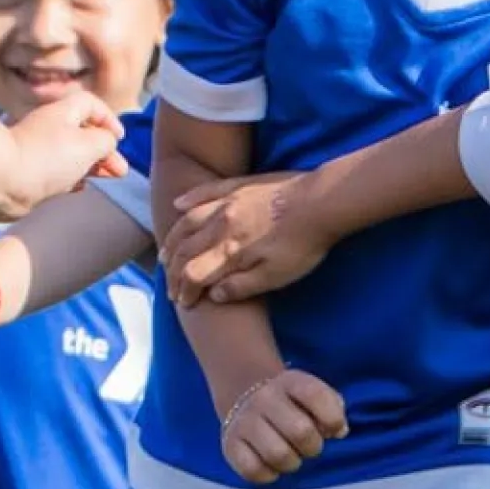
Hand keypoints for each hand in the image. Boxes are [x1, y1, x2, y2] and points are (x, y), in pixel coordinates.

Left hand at [7, 91, 129, 204]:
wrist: (2, 181)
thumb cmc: (46, 158)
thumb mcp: (89, 144)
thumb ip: (105, 141)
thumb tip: (106, 144)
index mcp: (63, 113)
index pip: (90, 104)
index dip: (108, 118)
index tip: (119, 138)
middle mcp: (50, 129)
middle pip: (83, 132)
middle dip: (105, 150)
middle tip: (120, 169)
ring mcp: (39, 151)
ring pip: (72, 154)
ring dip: (92, 165)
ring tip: (108, 177)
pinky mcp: (31, 173)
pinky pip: (57, 172)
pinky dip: (72, 177)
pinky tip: (79, 186)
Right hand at [165, 171, 334, 304]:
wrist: (323, 203)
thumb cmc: (303, 245)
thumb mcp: (276, 277)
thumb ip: (242, 287)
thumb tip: (213, 295)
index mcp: (229, 252)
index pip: (192, 274)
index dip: (184, 291)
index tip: (184, 302)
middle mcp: (221, 226)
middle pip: (184, 250)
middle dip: (173, 271)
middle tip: (172, 287)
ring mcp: (228, 203)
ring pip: (188, 221)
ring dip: (173, 239)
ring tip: (166, 253)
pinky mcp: (239, 186)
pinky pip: (205, 191)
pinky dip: (189, 198)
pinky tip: (178, 204)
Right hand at [218, 365, 345, 482]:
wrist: (246, 397)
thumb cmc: (292, 404)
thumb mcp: (313, 395)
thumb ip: (333, 409)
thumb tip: (339, 431)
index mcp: (290, 381)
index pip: (315, 395)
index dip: (333, 419)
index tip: (334, 429)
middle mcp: (264, 398)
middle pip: (300, 431)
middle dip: (313, 446)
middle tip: (309, 447)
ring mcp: (244, 421)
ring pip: (278, 454)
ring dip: (292, 463)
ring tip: (291, 456)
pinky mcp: (230, 445)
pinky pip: (254, 471)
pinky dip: (269, 475)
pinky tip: (272, 465)